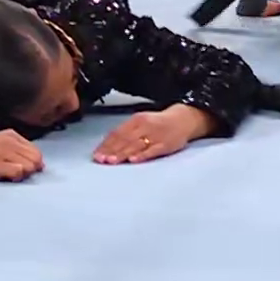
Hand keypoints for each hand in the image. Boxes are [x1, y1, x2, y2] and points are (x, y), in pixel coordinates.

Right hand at [0, 129, 43, 181]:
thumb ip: (16, 150)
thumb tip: (38, 164)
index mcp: (11, 134)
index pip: (36, 151)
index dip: (33, 163)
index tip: (22, 169)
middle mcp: (10, 141)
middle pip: (36, 159)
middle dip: (31, 169)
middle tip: (16, 173)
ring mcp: (3, 152)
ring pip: (30, 166)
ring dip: (24, 174)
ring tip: (9, 175)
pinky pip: (19, 172)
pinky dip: (16, 177)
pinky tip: (5, 177)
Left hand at [93, 106, 215, 164]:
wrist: (183, 119)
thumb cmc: (158, 123)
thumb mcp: (141, 122)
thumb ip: (126, 132)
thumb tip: (108, 145)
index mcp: (135, 120)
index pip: (117, 133)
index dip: (106, 144)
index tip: (96, 154)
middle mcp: (143, 127)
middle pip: (124, 140)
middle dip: (111, 151)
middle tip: (100, 160)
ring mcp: (154, 136)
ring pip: (135, 146)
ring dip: (122, 154)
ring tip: (111, 161)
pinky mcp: (165, 145)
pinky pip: (152, 150)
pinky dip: (142, 155)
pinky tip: (133, 160)